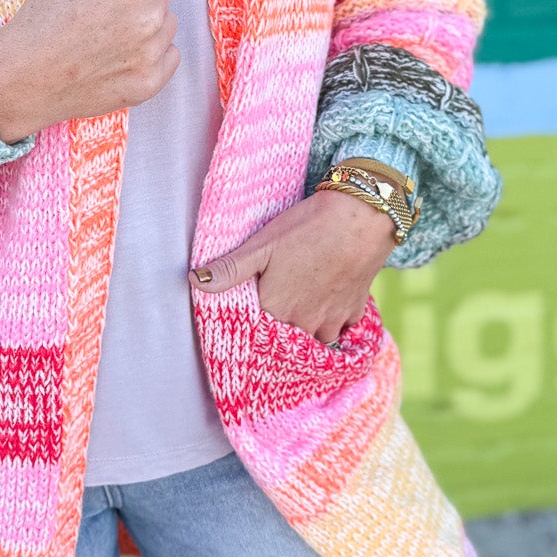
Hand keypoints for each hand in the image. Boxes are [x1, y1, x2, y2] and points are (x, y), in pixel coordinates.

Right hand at [0, 0, 179, 142]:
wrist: (22, 78)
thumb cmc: (40, 17)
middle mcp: (148, 15)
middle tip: (100, 8)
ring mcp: (151, 52)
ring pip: (167, 22)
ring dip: (146, 23)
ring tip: (105, 34)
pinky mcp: (151, 82)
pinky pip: (169, 55)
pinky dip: (150, 54)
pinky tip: (115, 56)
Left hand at [189, 188, 396, 344]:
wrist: (361, 217)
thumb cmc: (307, 229)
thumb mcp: (261, 245)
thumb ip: (229, 269)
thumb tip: (195, 281)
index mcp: (277, 311)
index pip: (256, 335)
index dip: (252, 328)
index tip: (249, 319)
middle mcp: (304, 324)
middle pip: (286, 339)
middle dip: (279, 331)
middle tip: (276, 311)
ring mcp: (332, 321)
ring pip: (315, 338)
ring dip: (306, 330)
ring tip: (299, 312)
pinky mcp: (354, 311)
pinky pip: (341, 329)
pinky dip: (333, 322)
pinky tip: (327, 306)